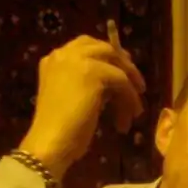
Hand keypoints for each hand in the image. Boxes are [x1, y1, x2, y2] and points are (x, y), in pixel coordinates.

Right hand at [19, 34, 145, 178]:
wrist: (50, 142)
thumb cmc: (58, 130)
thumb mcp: (71, 98)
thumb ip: (85, 83)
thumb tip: (113, 81)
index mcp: (54, 60)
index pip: (86, 46)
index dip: (107, 57)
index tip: (122, 71)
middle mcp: (64, 54)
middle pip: (103, 48)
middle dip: (123, 65)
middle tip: (136, 83)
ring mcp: (78, 60)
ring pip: (115, 66)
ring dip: (129, 87)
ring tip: (136, 110)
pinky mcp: (93, 73)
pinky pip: (122, 81)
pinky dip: (129, 99)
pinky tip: (127, 119)